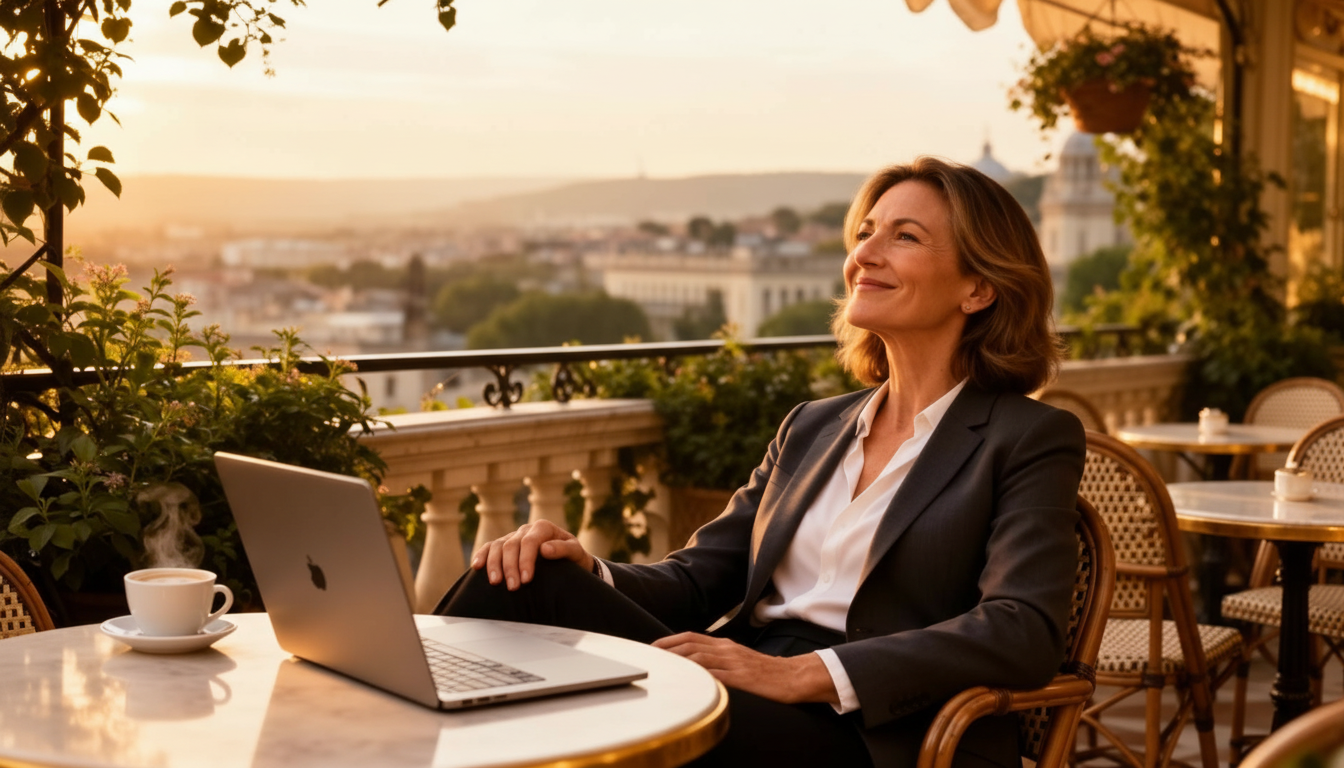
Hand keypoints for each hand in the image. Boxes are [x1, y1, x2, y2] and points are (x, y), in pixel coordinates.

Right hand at [470, 520, 593, 590]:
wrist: (569, 560)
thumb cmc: (573, 558)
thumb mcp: (575, 552)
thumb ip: (563, 549)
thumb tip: (545, 549)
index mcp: (543, 528)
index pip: (530, 542)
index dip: (526, 560)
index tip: (526, 579)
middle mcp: (526, 530)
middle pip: (511, 545)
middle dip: (510, 567)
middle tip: (513, 587)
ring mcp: (513, 537)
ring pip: (498, 546)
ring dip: (494, 564)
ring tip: (495, 582)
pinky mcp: (504, 545)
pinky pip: (489, 547)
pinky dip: (482, 555)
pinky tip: (476, 567)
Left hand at [652, 632, 839, 704]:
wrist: (794, 676)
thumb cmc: (766, 672)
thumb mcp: (740, 659)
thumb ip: (720, 659)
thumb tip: (697, 663)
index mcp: (726, 645)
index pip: (692, 637)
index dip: (670, 640)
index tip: (653, 647)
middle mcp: (728, 650)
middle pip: (691, 644)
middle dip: (667, 649)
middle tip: (650, 656)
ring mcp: (735, 663)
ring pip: (700, 657)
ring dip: (678, 661)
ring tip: (661, 666)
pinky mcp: (743, 678)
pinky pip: (717, 675)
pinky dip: (700, 676)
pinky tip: (687, 680)